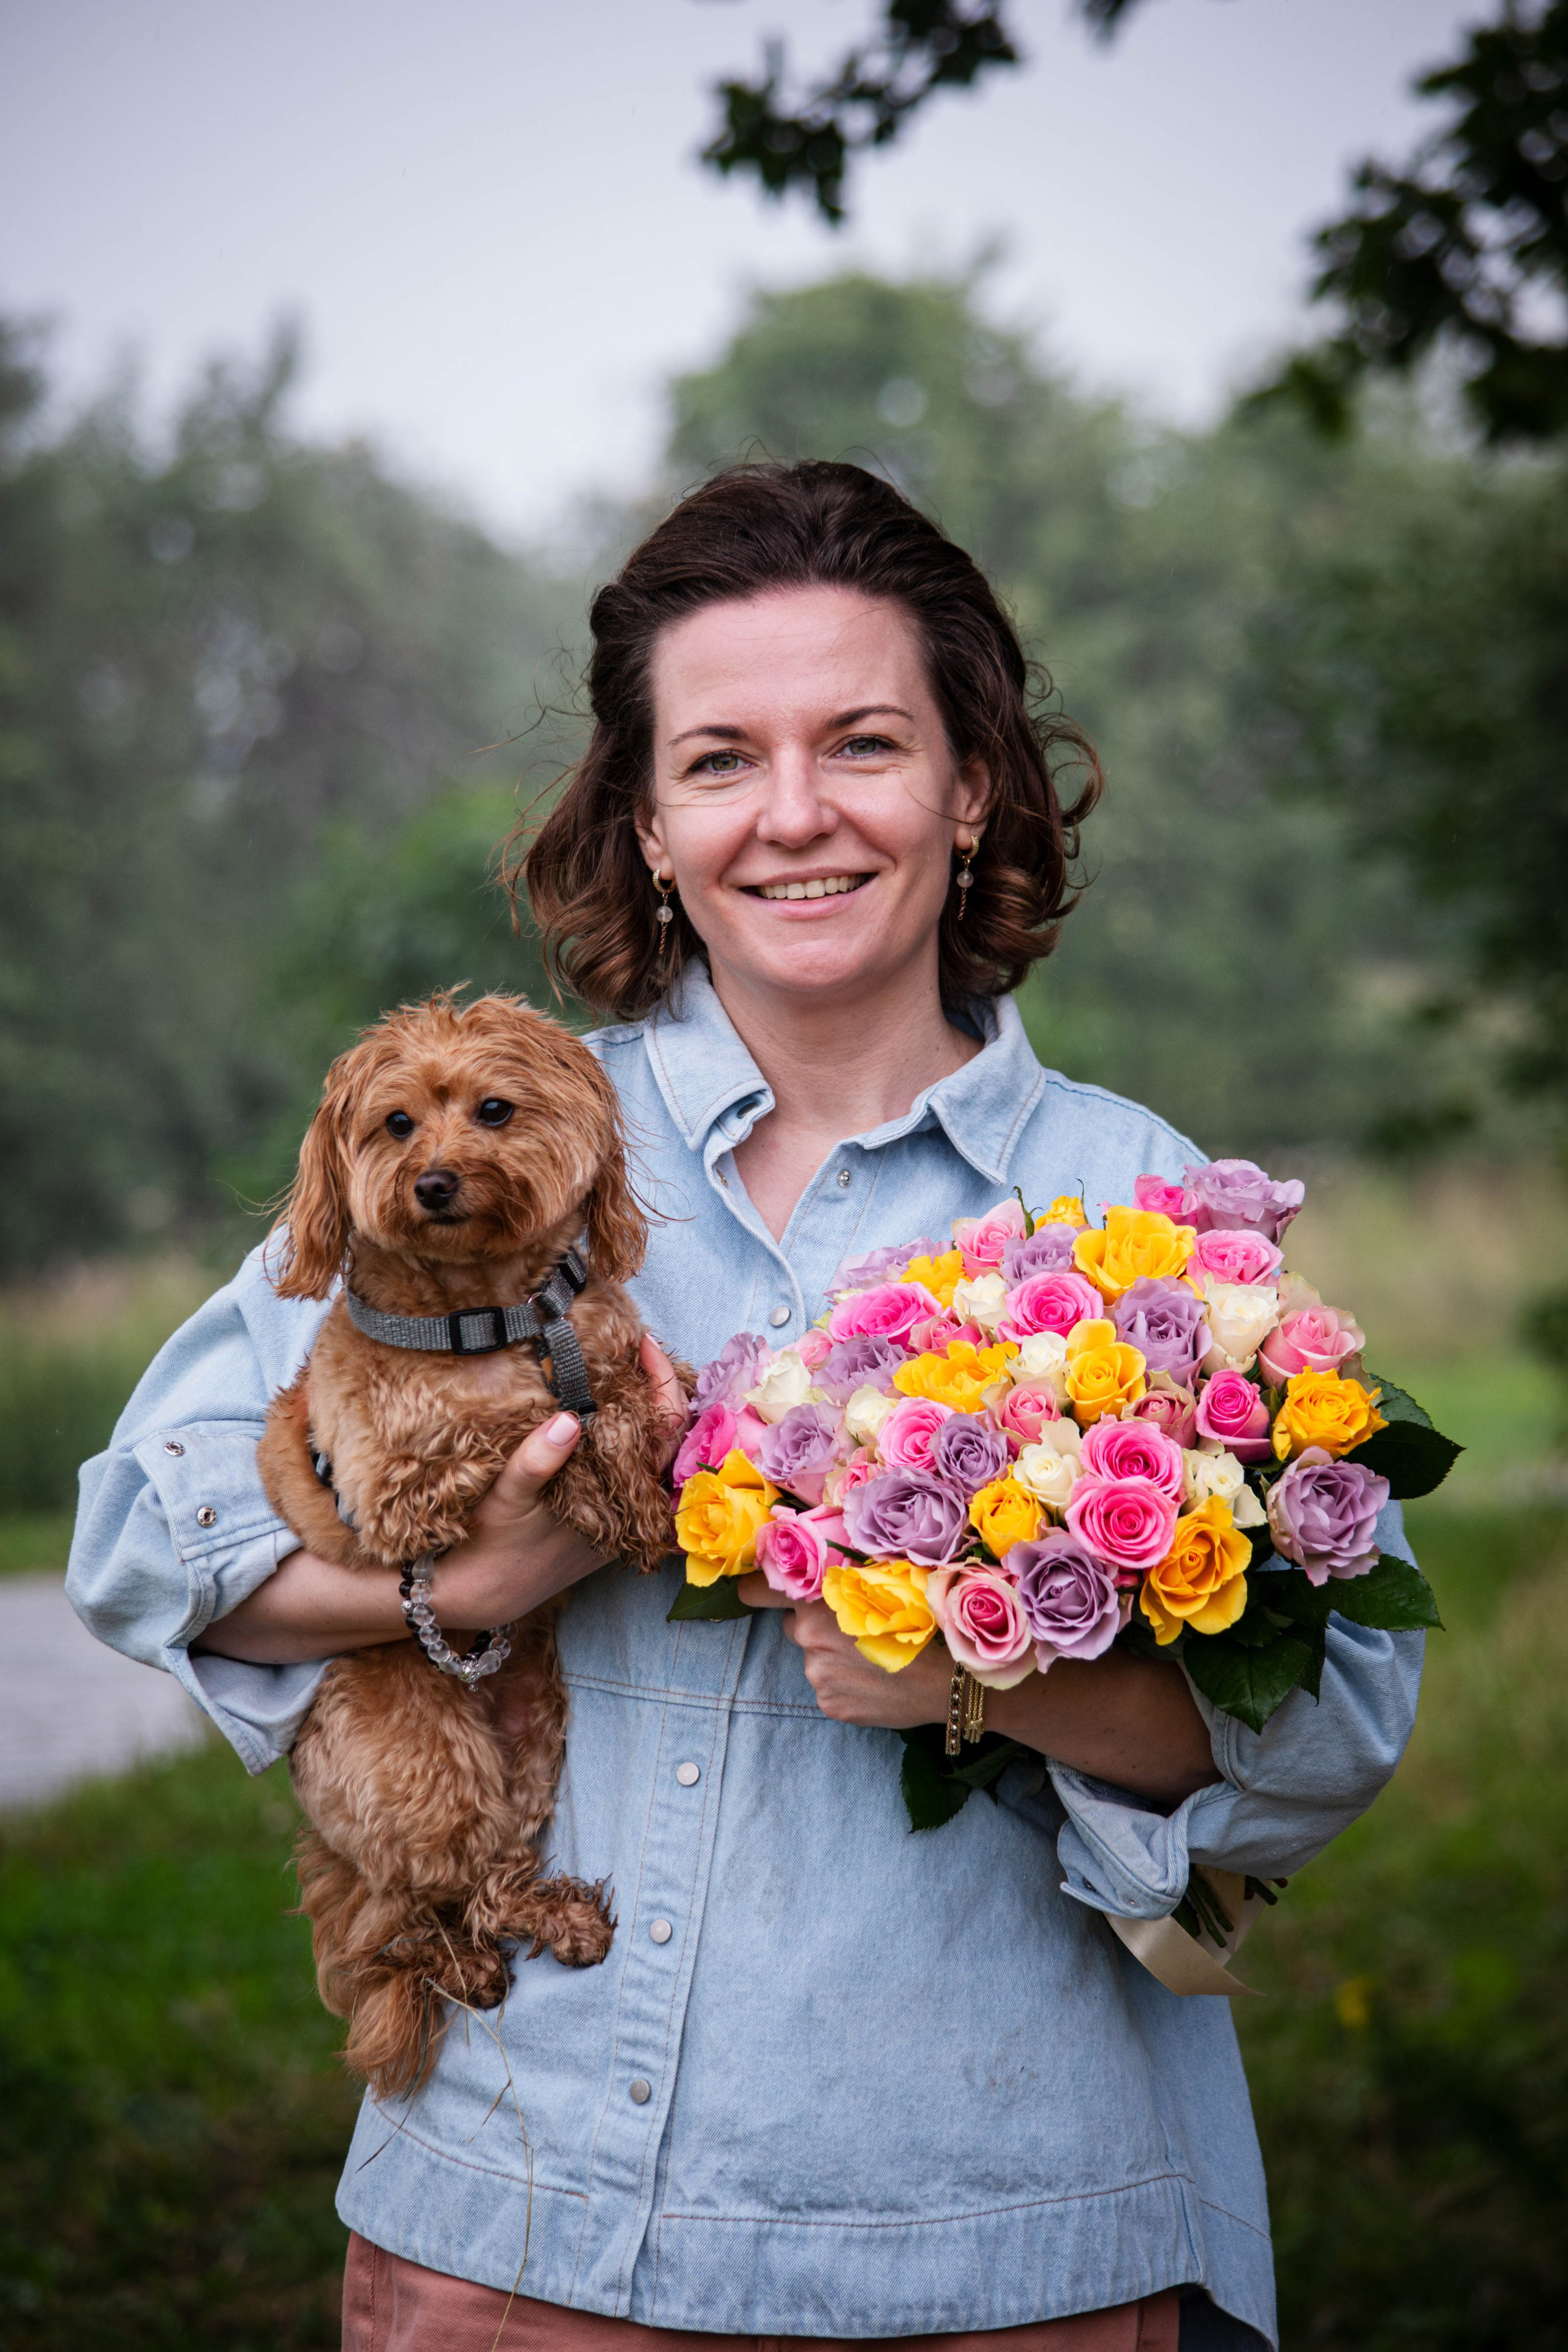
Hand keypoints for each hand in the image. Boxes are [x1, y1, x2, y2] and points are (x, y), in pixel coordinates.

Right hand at [392, 1332, 685, 1625]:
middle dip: (657, 1388)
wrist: (478, 1596)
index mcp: (620, 1499)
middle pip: (669, 1438)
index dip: (660, 1380)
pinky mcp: (606, 1520)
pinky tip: (610, 1410)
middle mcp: (632, 1511)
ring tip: (626, 1367)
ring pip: (654, 1454)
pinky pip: (634, 1469)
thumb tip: (567, 1419)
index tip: (642, 1342)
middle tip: (636, 1346)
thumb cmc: (488, 1545)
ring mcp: (622, 1516)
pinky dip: (630, 1435)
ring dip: (646, 1411)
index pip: (664, 1428)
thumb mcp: (505, 1498)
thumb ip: (535, 1461)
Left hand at [735, 1576, 949, 1729]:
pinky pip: (829, 1688)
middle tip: (854, 1630)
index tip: (746, 1590)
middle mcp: (808, 1640)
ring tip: (873, 1659)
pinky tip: (873, 1682)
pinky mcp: (829, 1705)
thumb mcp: (882, 1586)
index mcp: (818, 1604)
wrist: (945, 1679)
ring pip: (815, 1660)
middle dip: (815, 1627)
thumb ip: (842, 1581)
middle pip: (796, 1627)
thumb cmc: (919, 1624)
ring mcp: (817, 1676)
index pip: (764, 1591)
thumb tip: (815, 1576)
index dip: (755, 1589)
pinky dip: (845, 1685)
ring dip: (834, 1658)